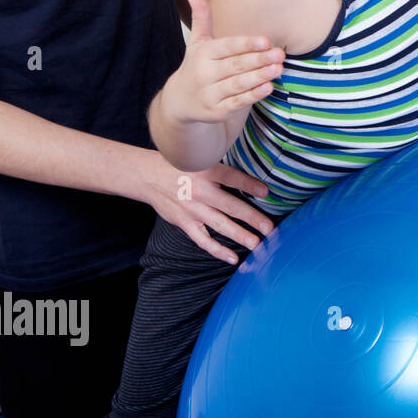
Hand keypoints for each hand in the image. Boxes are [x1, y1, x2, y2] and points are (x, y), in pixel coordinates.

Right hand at [135, 150, 275, 264]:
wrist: (147, 176)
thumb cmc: (181, 166)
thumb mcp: (201, 159)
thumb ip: (223, 170)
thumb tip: (251, 180)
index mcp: (206, 172)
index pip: (232, 178)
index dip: (250, 185)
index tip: (267, 192)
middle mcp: (200, 191)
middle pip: (231, 206)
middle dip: (252, 218)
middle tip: (270, 229)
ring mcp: (192, 209)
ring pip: (220, 225)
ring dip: (240, 235)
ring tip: (257, 245)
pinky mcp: (184, 222)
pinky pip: (203, 240)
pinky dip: (218, 250)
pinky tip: (233, 258)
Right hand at [159, 0, 284, 126]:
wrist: (179, 101)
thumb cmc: (197, 65)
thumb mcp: (197, 42)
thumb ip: (202, 18)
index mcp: (203, 54)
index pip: (227, 47)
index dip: (246, 44)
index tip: (265, 41)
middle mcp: (204, 73)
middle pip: (235, 66)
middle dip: (259, 60)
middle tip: (280, 54)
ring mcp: (210, 94)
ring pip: (238, 84)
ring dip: (259, 77)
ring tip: (279, 69)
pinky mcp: (217, 111)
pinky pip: (237, 102)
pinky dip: (253, 96)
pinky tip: (269, 87)